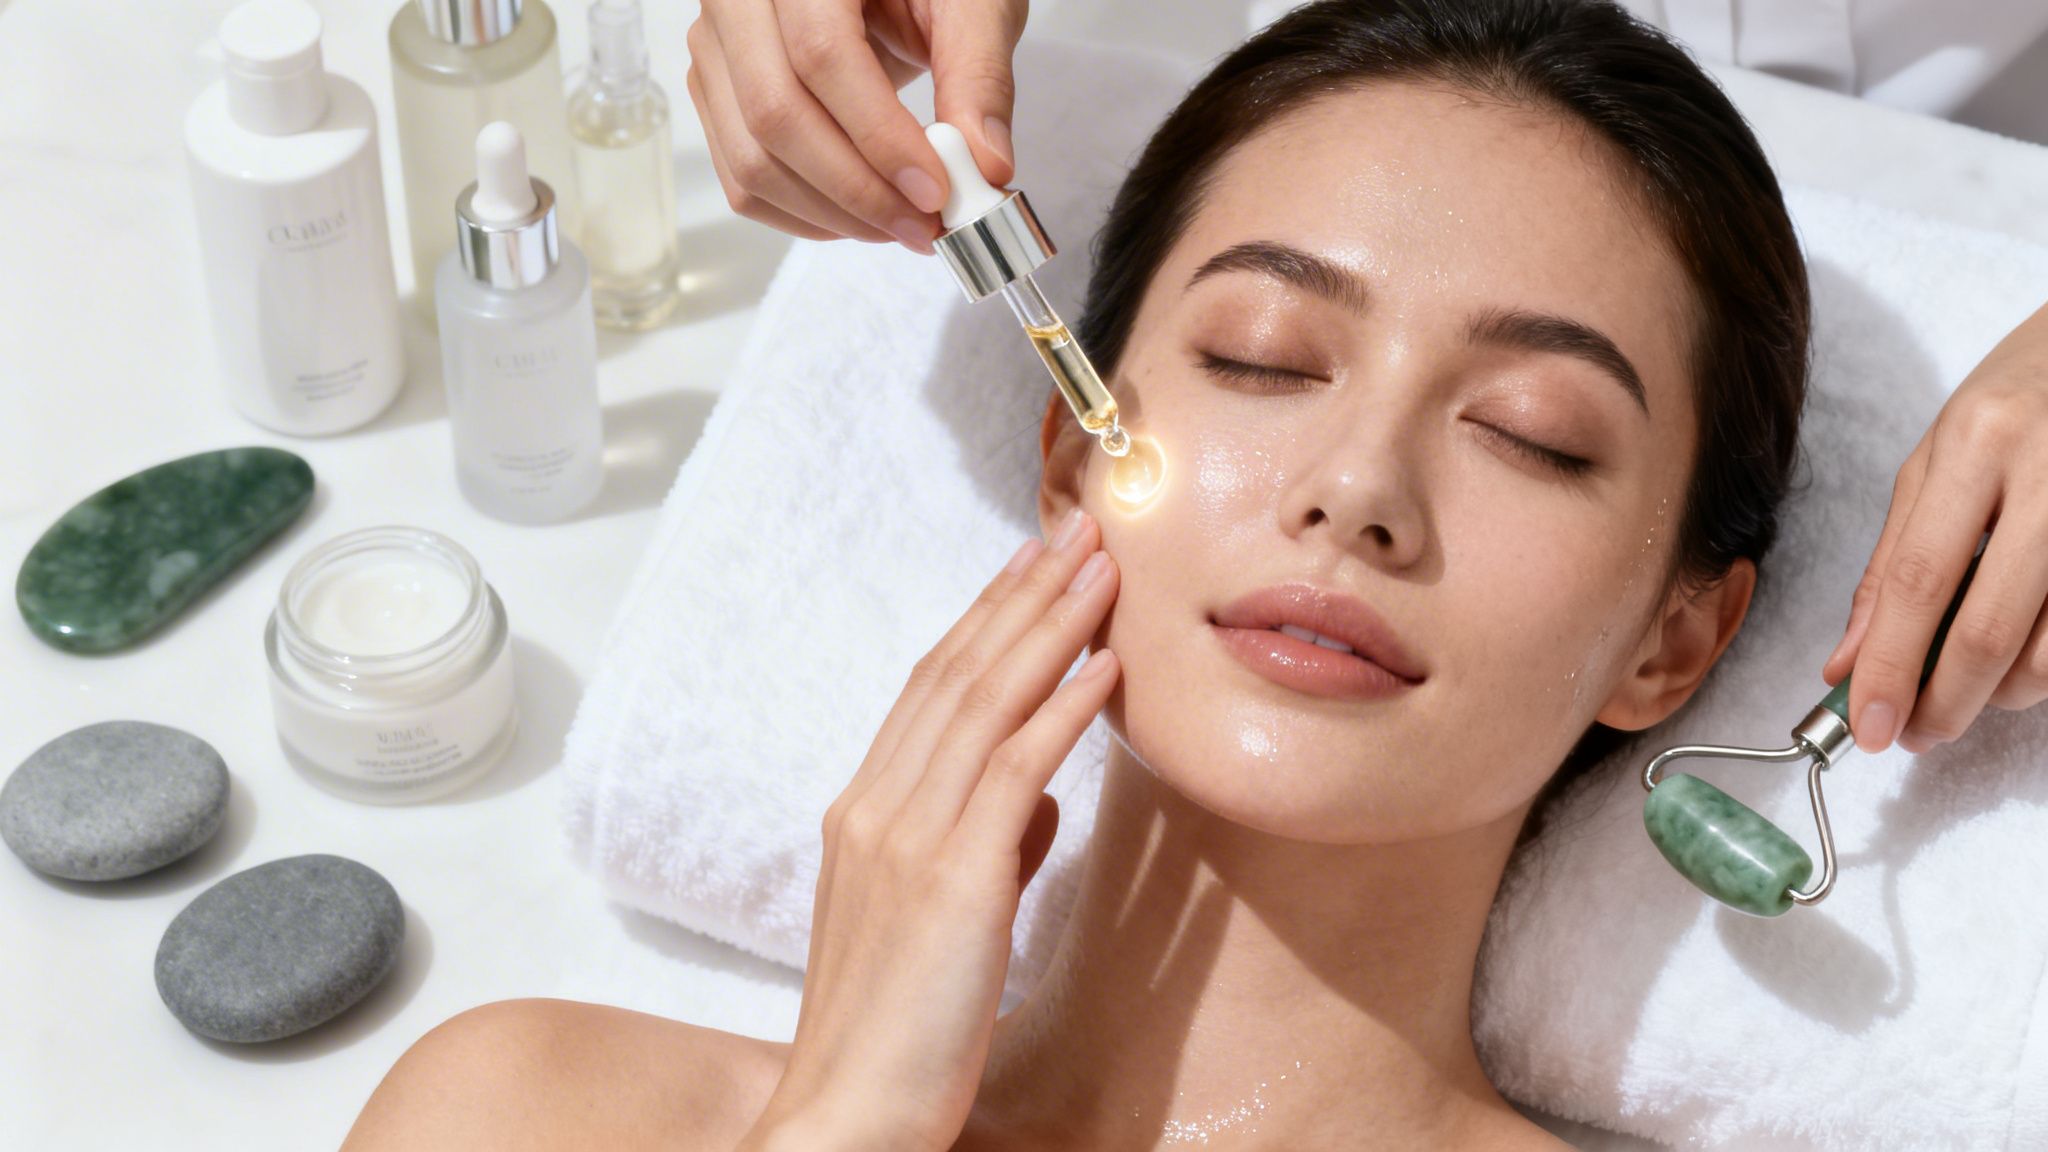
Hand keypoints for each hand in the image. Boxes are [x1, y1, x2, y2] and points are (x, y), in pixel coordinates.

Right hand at [684, 0, 1027, 253]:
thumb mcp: (970, 4)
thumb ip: (979, 75)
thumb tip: (983, 164)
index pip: (822, 55)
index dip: (878, 136)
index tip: (934, 190)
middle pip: (775, 114)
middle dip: (856, 190)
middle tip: (922, 225)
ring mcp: (717, 48)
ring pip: (752, 159)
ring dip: (831, 215)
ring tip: (900, 226)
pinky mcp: (717, 93)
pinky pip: (742, 179)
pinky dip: (803, 216)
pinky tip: (859, 219)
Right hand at [744, 508, 1119, 1151]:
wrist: (847, 1114)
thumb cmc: (895, 1029)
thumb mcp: (937, 923)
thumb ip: (984, 850)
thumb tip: (1040, 801)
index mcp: (863, 812)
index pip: (928, 688)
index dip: (985, 617)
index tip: (1033, 564)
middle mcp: (874, 807)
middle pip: (955, 672)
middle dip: (1023, 593)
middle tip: (1081, 529)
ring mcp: (905, 838)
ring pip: (982, 704)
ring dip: (1049, 627)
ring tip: (1104, 570)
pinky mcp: (951, 881)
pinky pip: (1011, 772)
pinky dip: (1060, 710)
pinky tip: (1104, 668)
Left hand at [1822, 300, 2047, 752]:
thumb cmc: (2025, 396)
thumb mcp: (1940, 456)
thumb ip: (1891, 560)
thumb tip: (1846, 660)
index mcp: (1979, 442)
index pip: (1917, 579)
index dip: (1886, 665)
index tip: (1864, 726)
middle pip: (1986, 630)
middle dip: (1942, 702)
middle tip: (1915, 734)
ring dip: (2001, 694)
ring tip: (1973, 687)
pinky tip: (2027, 654)